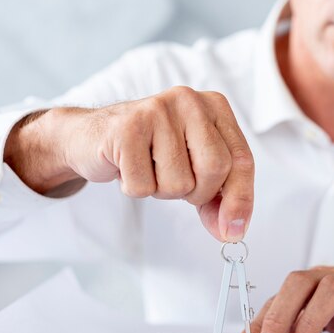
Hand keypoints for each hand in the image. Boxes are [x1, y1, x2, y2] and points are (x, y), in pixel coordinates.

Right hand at [4, 86, 254, 241]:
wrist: (91, 137)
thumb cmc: (150, 152)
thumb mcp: (193, 169)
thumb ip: (218, 198)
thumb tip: (231, 232)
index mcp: (215, 107)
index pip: (242, 159)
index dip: (241, 199)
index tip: (233, 229)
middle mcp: (190, 101)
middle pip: (216, 168)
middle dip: (197, 193)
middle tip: (175, 183)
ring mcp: (158, 110)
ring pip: (179, 182)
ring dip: (161, 190)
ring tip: (148, 168)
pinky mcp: (127, 128)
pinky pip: (143, 186)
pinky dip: (134, 188)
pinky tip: (127, 166)